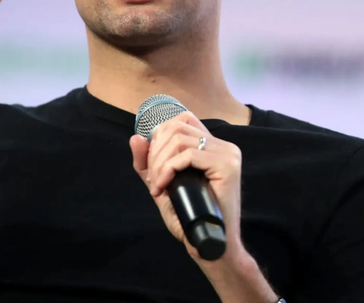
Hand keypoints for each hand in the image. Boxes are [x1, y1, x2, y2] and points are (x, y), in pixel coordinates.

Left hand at [129, 112, 243, 260]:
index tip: (154, 163)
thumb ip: (148, 163)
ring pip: (179, 141)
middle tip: (153, 179)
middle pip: (177, 127)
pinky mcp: (227, 165)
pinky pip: (188, 155)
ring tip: (158, 186)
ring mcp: (227, 153)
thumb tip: (135, 137)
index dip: (160, 135)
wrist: (207, 243)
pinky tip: (163, 187)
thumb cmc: (188, 216)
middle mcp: (223, 145)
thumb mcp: (162, 184)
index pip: (182, 119)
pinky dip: (168, 169)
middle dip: (156, 152)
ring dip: (160, 164)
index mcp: (212, 145)